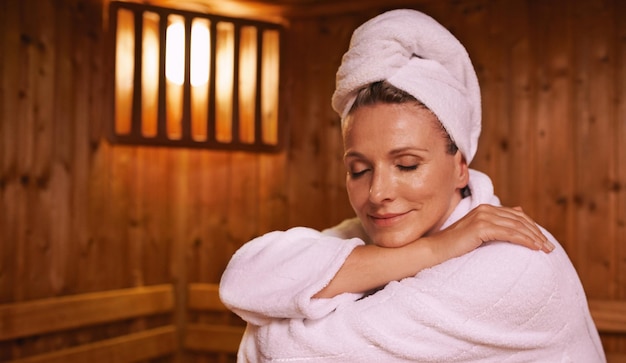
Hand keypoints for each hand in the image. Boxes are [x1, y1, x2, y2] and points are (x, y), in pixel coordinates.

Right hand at [429, 204, 553, 258]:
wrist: (435, 250)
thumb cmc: (454, 246)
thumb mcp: (477, 235)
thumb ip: (494, 226)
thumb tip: (516, 215)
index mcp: (486, 209)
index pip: (517, 216)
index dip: (533, 227)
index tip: (544, 241)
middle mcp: (486, 209)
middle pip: (520, 220)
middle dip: (537, 233)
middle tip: (550, 248)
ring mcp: (483, 217)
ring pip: (517, 226)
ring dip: (535, 238)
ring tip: (546, 250)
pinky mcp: (481, 227)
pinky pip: (509, 233)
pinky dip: (524, 240)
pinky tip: (534, 247)